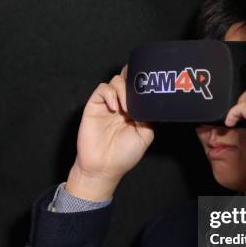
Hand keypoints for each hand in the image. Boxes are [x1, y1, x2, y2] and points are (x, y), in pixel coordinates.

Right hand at [66, 66, 153, 200]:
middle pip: (128, 79)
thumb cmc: (123, 155)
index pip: (139, 88)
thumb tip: (150, 100)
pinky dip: (110, 94)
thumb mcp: (145, 135)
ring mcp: (108, 104)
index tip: (150, 83)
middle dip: (134, 79)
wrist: (103, 167)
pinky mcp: (94, 105)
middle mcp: (122, 104)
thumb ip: (148, 116)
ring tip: (127, 109)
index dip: (143, 82)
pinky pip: (102, 89)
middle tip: (138, 91)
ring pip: (116, 81)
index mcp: (135, 110)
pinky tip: (114, 107)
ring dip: (124, 90)